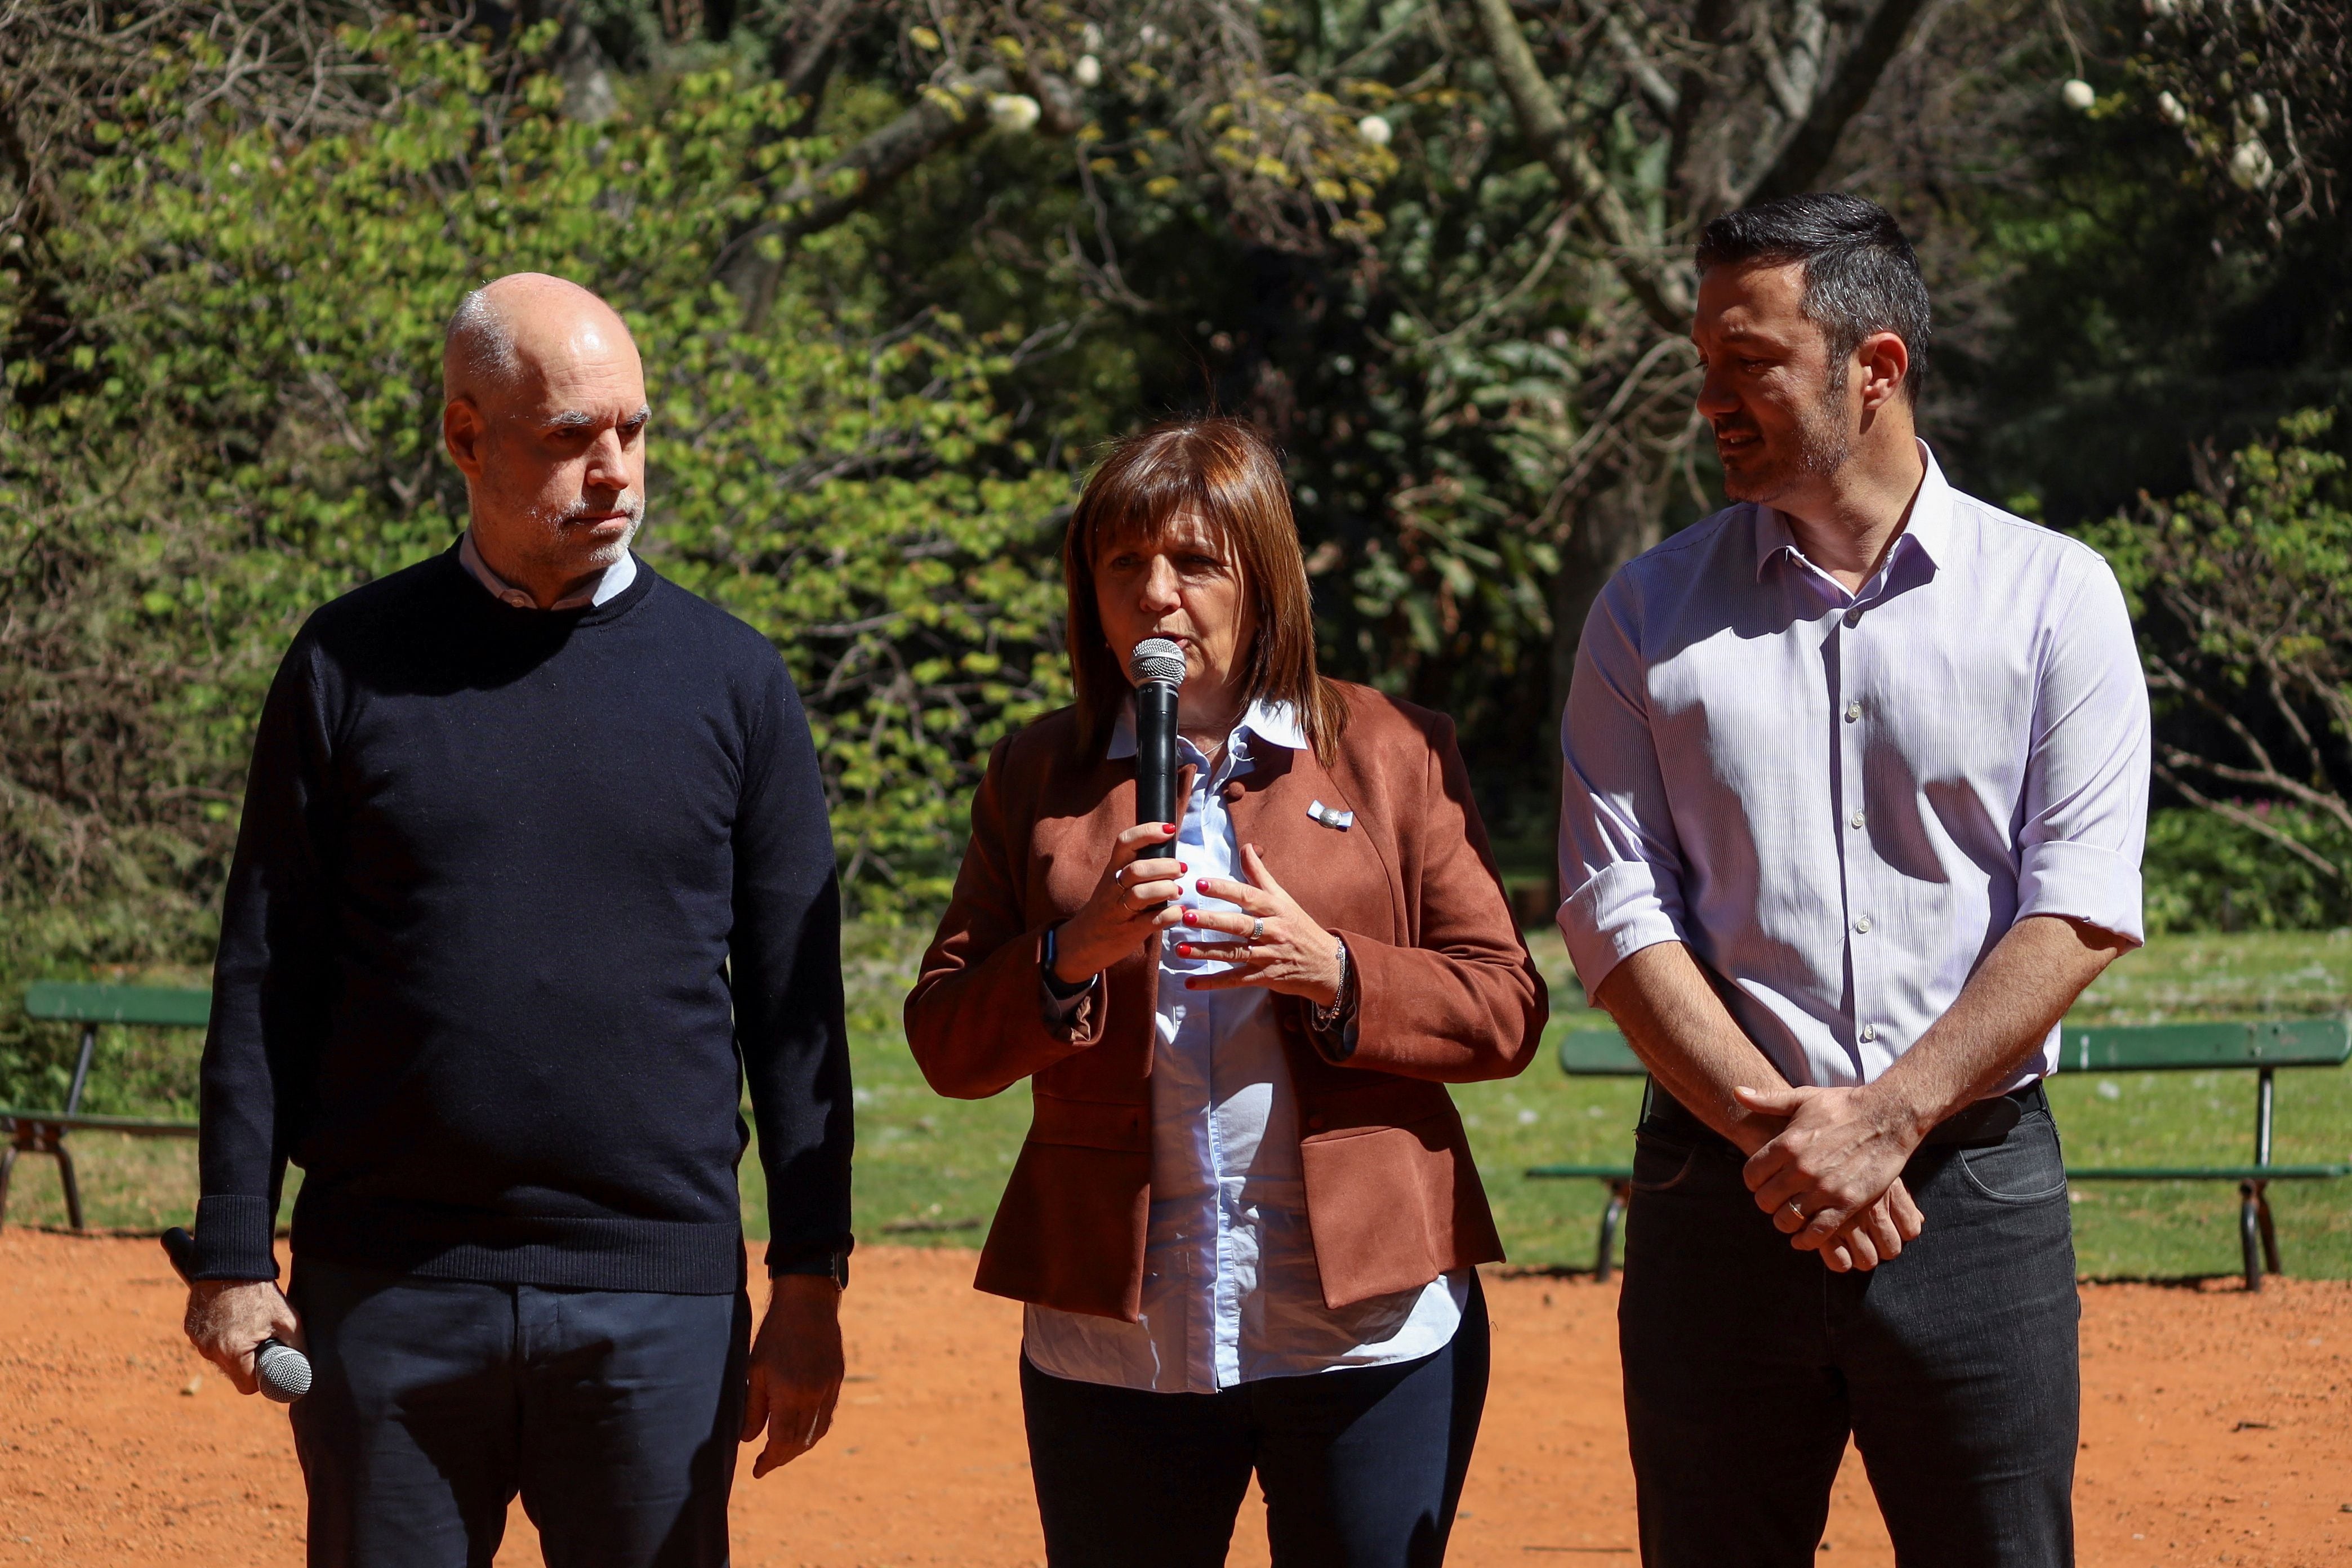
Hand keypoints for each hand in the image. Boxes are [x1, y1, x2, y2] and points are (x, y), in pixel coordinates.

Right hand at [183, 1279, 302, 1395]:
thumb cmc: (260, 1292)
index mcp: (232, 1352)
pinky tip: (231, 1320)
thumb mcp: (288, 1319)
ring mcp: (197, 1340)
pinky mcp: (190, 1328)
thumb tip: (304, 1367)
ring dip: (232, 1350)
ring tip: (246, 1327)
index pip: (247, 1386)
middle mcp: (210, 1350)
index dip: (261, 1379)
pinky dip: (220, 1337)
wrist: (232, 1264)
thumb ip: (297, 1347)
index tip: (268, 1367)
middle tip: (261, 1342)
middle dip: (248, 1363)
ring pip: (219, 1357)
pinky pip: (208, 1342)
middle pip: (233, 1372)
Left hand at [740, 1275, 843, 1478]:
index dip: (770, 1461)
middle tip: (766, 1463)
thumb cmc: (774, 1335)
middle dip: (783, 1457)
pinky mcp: (837, 1380)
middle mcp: (814, 1396)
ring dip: (800, 1447)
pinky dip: (814, 1430)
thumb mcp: (755, 1371)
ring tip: (782, 1451)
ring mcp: (830, 1388)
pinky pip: (828, 1416)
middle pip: (801, 1442)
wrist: (808, 1304)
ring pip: (818, 1432)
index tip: (757, 1471)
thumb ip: (753, 1409)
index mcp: (791, 1394)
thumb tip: (749, 1440)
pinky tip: (801, 1430)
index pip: (782, 1442)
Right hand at [1052, 810, 1192, 984]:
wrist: (1081, 943)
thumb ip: (1136, 867)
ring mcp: (1119, 911)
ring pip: (1141, 894)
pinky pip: (1150, 922)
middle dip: (1164, 866)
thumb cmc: (1107, 908)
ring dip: (1166, 889)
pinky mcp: (1129, 932)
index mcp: (1112, 871)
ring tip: (1178, 892)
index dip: (1147, 832)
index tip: (1168, 830)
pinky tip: (1179, 912)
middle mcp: (1113, 888)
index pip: (1125, 843)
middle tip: (1181, 869)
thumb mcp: (1114, 883)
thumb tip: (1169, 849)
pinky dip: (1168, 915)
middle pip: (1137, 869)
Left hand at [1177, 843, 1343, 1006]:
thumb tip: (1247, 847)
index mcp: (1275, 909)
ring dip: (1206, 952)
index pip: (1247, 896)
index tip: (1200, 883)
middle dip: (1212, 921)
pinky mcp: (1264, 977)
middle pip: (1239, 925)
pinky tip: (1191, 982)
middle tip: (1187, 916)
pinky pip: (1235, 980)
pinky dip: (1212, 982)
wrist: (1326, 964)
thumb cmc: (1299, 927)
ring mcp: (1267, 955)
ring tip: (1180, 949)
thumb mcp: (1283, 898)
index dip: (1224, 889)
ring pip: (1234, 953)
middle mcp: (1272, 931)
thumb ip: (1260, 875)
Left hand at [1735, 1084, 1928, 1263]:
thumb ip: (1768, 1100)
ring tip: (1791, 1216)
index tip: (1762, 1182)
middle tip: (1777, 1200)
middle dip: (1768, 1203)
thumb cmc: (1844, 1106)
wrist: (1888, 1116)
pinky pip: (1818, 1233)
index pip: (1751, 1175)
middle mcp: (1802, 1168)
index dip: (1753, 1181)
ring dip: (1785, 1222)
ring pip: (1787, 1219)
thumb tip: (1737, 1092)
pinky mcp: (1848, 1203)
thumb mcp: (1803, 1097)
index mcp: (1787, 1143)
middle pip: (1765, 1200)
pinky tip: (1804, 1236)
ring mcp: (1825, 1188)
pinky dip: (1807, 1240)